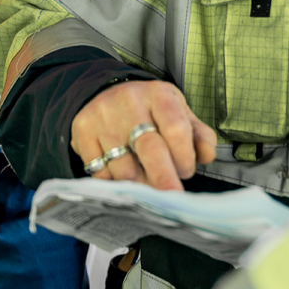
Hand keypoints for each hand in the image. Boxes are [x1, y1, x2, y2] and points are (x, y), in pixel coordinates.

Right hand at [70, 80, 215, 190]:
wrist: (104, 91)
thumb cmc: (150, 110)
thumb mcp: (178, 112)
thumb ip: (198, 135)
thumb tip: (206, 156)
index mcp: (158, 94)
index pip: (177, 129)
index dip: (184, 157)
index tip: (185, 171)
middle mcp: (129, 101)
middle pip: (150, 149)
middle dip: (164, 179)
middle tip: (170, 197)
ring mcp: (102, 114)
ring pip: (124, 166)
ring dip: (137, 182)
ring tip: (142, 177)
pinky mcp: (82, 128)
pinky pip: (100, 170)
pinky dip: (113, 180)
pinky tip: (120, 171)